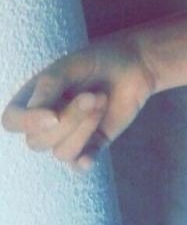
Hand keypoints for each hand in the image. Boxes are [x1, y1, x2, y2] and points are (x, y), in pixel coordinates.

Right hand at [1, 32, 155, 173]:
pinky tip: (90, 157)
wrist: (135, 64)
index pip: (12, 120)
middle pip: (38, 141)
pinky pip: (79, 164)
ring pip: (61, 152)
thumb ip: (48, 89)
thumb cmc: (98, 60)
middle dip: (69, 120)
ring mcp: (69, 134)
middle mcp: (46, 120)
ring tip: (102, 101)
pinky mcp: (92, 144)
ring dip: (84, 129)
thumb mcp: (68, 68)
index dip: (27, 123)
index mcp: (34, 98)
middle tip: (93, 95)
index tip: (53, 115)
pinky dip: (84, 162)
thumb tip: (40, 117)